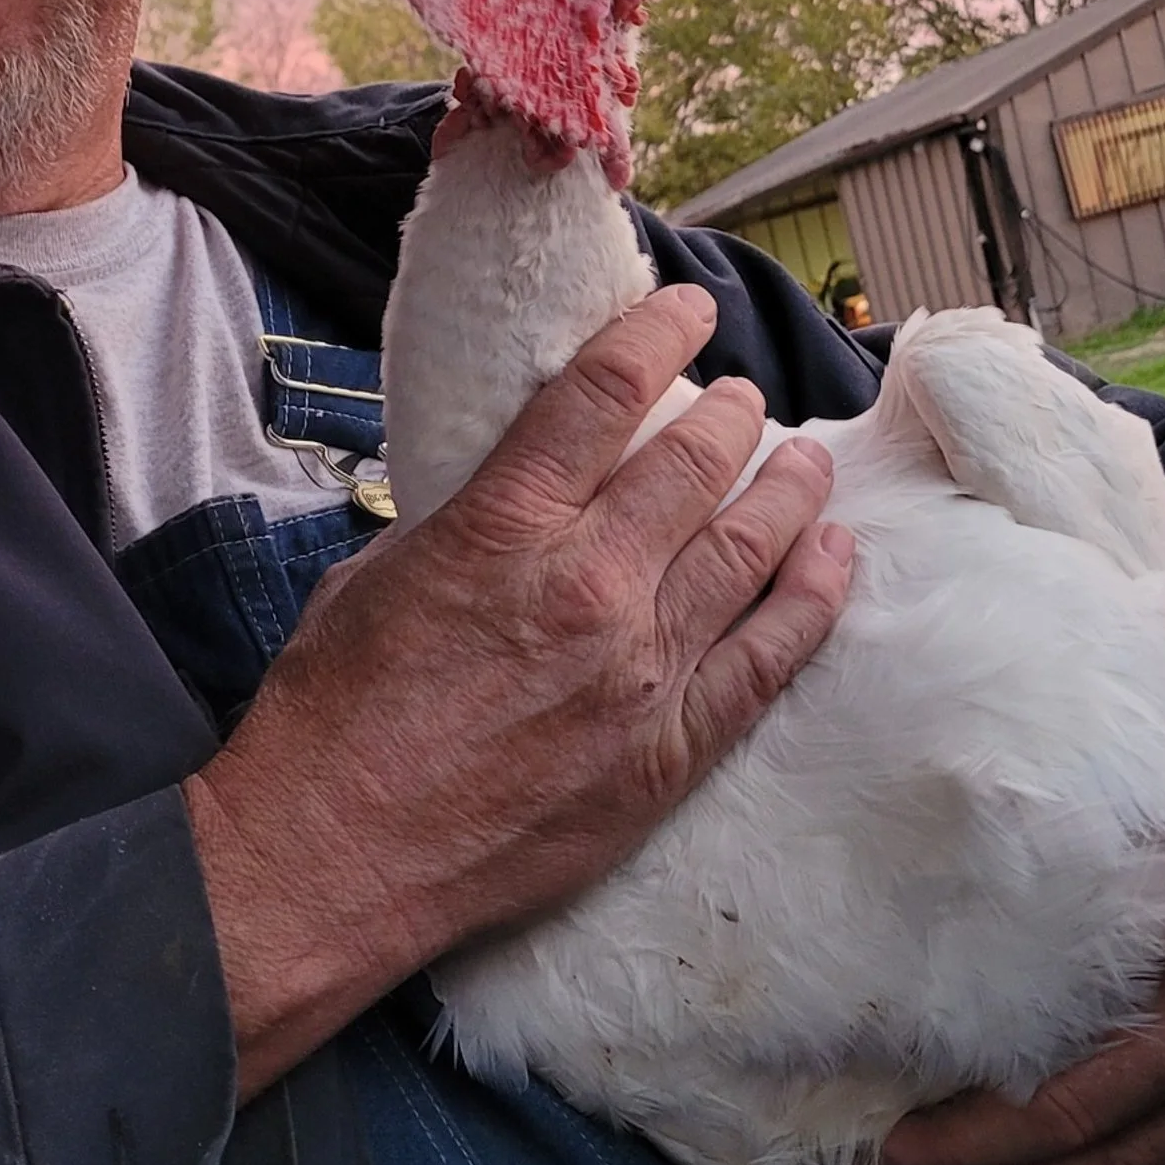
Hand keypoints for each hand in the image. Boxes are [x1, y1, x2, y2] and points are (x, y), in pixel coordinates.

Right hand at [185, 284, 853, 1096]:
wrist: (336, 857)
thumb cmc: (331, 721)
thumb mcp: (373, 576)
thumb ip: (461, 526)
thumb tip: (513, 499)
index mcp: (503, 527)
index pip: (604, 393)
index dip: (657, 332)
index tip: (686, 306)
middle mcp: (588, 584)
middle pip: (695, 462)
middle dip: (730, 413)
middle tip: (741, 398)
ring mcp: (640, 671)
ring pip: (749, 549)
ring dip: (787, 492)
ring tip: (805, 460)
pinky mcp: (668, 752)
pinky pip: (768, 659)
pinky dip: (811, 600)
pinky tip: (832, 559)